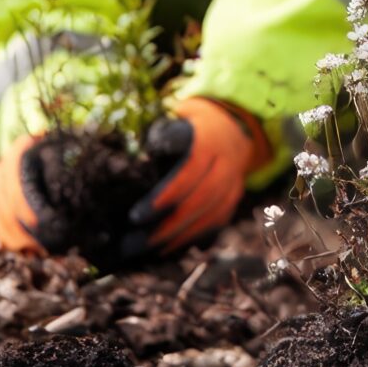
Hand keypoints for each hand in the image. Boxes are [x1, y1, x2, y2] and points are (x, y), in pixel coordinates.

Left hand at [131, 95, 263, 252]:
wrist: (233, 123)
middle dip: (166, 226)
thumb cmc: (191, 121)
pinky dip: (191, 239)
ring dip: (177, 238)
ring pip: (210, 216)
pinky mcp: (234, 198)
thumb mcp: (175, 115)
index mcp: (209, 138)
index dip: (164, 196)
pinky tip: (166, 250)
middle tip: (133, 243)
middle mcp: (226, 161)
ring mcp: (234, 181)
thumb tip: (138, 155)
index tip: (135, 216)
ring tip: (145, 251)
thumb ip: (160, 133)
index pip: (188, 169)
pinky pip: (216, 223)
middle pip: (199, 199)